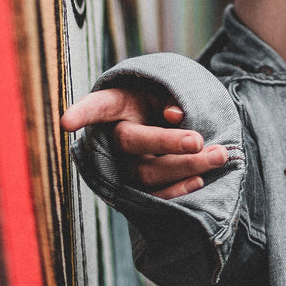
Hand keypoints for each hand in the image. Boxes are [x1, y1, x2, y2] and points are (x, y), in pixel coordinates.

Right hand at [60, 83, 228, 198]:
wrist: (164, 122)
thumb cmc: (161, 99)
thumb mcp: (164, 88)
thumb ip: (169, 96)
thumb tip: (174, 115)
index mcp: (115, 105)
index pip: (96, 106)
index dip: (81, 113)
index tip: (65, 123)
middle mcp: (113, 137)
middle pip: (134, 142)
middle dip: (169, 143)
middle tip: (200, 141)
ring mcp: (124, 166)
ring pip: (148, 172)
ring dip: (186, 166)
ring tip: (220, 155)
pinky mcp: (138, 188)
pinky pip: (153, 196)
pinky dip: (177, 191)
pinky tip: (199, 181)